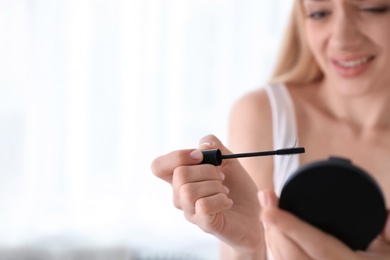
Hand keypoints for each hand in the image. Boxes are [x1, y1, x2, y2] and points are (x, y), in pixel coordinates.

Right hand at [151, 135, 263, 255]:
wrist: (255, 214)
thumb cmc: (238, 189)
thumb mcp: (229, 160)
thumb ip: (214, 147)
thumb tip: (203, 145)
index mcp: (182, 179)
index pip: (158, 166)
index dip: (176, 157)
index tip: (200, 156)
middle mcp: (180, 197)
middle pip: (179, 174)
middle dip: (207, 170)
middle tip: (222, 177)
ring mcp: (191, 212)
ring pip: (189, 191)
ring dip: (214, 186)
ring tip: (225, 191)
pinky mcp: (204, 224)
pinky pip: (203, 206)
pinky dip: (221, 199)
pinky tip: (228, 202)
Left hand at [259, 190, 389, 259]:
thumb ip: (388, 233)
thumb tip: (388, 215)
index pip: (319, 246)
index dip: (292, 227)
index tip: (270, 210)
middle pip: (291, 254)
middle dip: (274, 227)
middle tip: (266, 199)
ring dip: (272, 236)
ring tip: (267, 210)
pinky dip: (276, 249)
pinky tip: (273, 232)